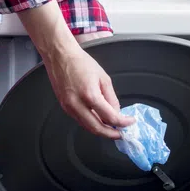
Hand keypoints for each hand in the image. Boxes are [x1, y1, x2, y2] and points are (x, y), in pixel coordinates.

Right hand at [16, 2, 130, 138]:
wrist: (60, 56)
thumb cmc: (80, 62)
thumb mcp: (103, 78)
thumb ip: (111, 98)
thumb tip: (116, 112)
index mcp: (90, 95)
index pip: (110, 117)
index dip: (122, 122)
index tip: (129, 122)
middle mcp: (77, 104)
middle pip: (97, 128)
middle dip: (111, 134)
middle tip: (120, 133)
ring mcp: (68, 107)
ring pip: (87, 127)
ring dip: (101, 130)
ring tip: (111, 128)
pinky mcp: (64, 107)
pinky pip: (80, 120)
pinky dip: (91, 123)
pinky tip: (98, 120)